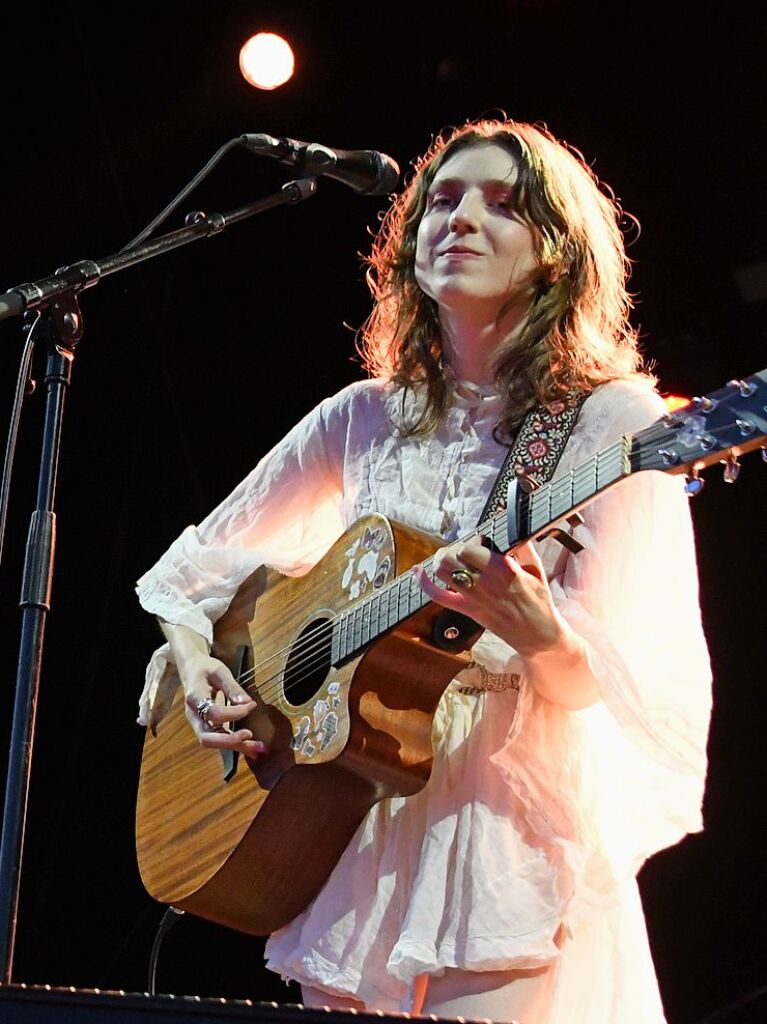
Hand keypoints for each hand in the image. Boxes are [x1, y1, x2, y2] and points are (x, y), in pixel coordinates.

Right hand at [180, 651, 265, 758]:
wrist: (191, 669)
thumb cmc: (205, 668)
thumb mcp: (219, 671)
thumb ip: (232, 687)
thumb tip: (246, 702)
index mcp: (194, 698)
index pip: (214, 713)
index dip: (234, 713)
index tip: (252, 705)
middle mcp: (193, 715)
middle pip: (207, 737)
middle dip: (229, 740)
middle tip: (250, 735)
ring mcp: (197, 723)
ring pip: (213, 742)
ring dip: (236, 746)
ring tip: (259, 748)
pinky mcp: (205, 726)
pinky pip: (219, 739)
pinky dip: (235, 745)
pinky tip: (252, 749)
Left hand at [414, 537, 598, 708]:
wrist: (537, 634)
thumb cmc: (539, 601)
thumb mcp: (537, 568)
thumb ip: (522, 545)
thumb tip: (512, 523)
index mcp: (503, 571)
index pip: (471, 549)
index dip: (472, 540)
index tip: (482, 541)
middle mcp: (484, 584)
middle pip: (452, 558)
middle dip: (456, 547)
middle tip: (468, 549)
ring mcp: (473, 599)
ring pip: (442, 572)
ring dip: (441, 559)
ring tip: (451, 556)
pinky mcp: (467, 610)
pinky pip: (438, 597)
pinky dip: (424, 583)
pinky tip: (419, 570)